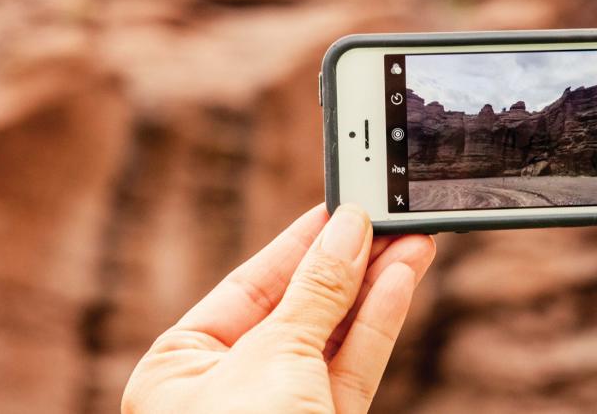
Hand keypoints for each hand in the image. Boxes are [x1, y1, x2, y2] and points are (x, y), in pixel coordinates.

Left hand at [122, 204, 435, 412]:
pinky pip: (356, 364)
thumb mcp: (272, 358)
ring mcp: (282, 410)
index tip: (343, 203)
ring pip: (337, 334)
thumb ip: (317, 291)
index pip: (251, 284)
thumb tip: (348, 228)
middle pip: (301, 305)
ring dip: (378, 283)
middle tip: (389, 212)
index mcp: (182, 365)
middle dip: (349, 259)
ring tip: (414, 235)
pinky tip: (405, 276)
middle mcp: (230, 386)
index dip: (300, 241)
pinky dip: (383, 321)